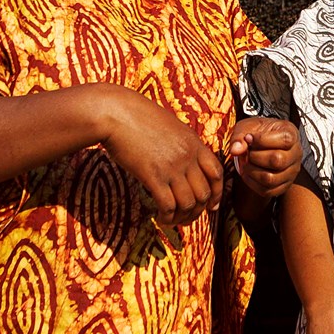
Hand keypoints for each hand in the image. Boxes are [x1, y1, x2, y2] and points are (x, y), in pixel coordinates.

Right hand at [101, 89, 225, 225]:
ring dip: (182, 218)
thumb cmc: (138, 116)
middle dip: (198, 211)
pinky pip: (168, 205)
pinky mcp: (153, 176)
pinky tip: (160, 217)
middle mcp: (187, 156)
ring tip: (172, 220)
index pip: (217, 173)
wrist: (115, 113)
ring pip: (188, 203)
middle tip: (187, 217)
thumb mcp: (170, 126)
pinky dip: (167, 217)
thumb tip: (186, 160)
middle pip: (204, 193)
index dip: (218, 193)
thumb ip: (182, 144)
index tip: (212, 206)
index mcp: (194, 143)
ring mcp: (171, 167)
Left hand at [230, 117, 301, 200]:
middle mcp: (296, 154)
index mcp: (291, 134)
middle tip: (247, 152)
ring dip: (251, 171)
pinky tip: (248, 172)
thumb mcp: (248, 127)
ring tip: (246, 162)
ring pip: (270, 179)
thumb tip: (235, 151)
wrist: (263, 143)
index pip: (284, 140)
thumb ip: (240, 136)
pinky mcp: (283, 186)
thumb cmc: (257, 133)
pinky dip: (252, 183)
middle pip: (277, 161)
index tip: (249, 138)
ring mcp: (291, 172)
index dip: (261, 140)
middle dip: (255, 157)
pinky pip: (267, 191)